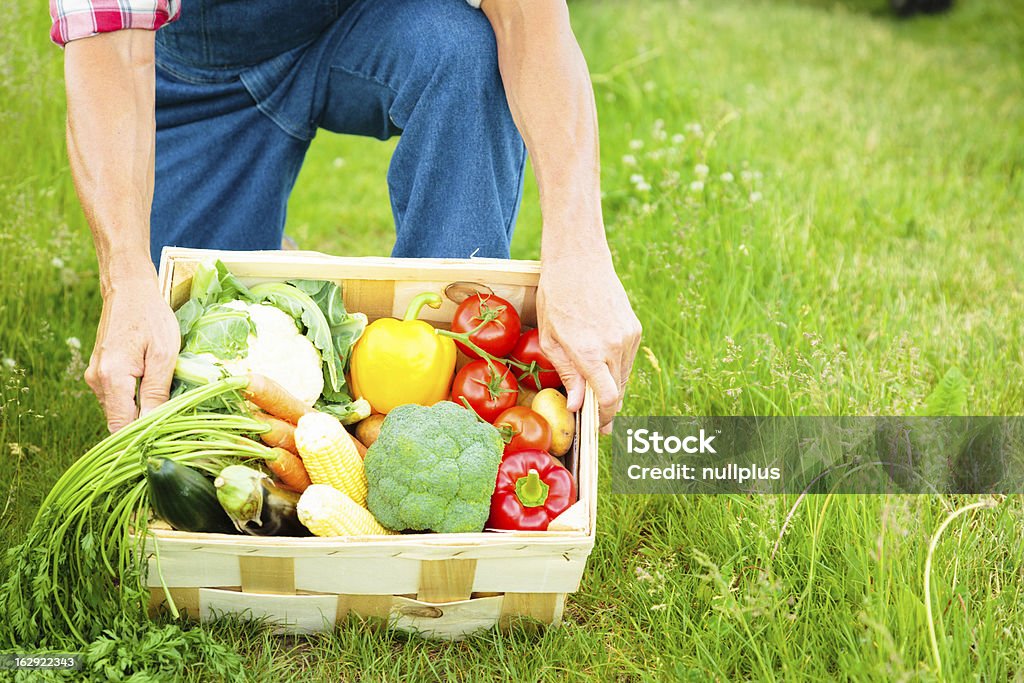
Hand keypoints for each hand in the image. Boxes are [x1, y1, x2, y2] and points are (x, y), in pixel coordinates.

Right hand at [85, 275, 180, 431]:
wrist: (130, 291)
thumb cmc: (151, 318)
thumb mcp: (163, 355)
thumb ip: (156, 392)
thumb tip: (153, 425)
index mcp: (111, 378)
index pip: (121, 427)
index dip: (142, 437)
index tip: (165, 439)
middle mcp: (97, 381)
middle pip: (119, 420)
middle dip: (144, 425)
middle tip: (173, 423)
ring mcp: (95, 377)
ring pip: (119, 410)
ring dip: (140, 411)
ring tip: (167, 401)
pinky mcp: (100, 372)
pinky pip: (117, 396)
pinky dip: (134, 399)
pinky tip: (153, 388)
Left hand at [536, 252, 641, 433]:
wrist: (579, 260)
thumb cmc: (556, 296)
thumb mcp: (551, 338)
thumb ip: (567, 374)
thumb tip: (577, 405)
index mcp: (590, 352)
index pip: (607, 399)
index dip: (602, 419)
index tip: (595, 428)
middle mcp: (614, 347)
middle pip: (617, 392)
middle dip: (605, 408)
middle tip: (592, 419)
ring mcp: (628, 337)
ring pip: (624, 377)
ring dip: (610, 386)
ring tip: (591, 384)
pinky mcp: (634, 328)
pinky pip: (627, 359)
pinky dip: (616, 367)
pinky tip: (600, 360)